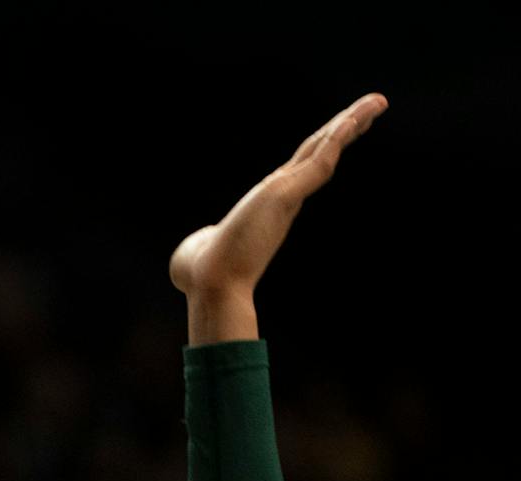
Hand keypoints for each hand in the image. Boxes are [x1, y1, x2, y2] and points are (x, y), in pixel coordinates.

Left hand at [170, 93, 385, 342]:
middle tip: (374, 107)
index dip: (323, 146)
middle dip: (347, 127)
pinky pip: (319, 159)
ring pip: (326, 150)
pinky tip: (352, 118)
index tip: (341, 131)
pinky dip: (337, 137)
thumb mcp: (202, 247)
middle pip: (320, 152)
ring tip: (377, 102)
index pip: (302, 167)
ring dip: (352, 123)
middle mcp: (284, 197)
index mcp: (270, 204)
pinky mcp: (286, 194)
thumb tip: (198, 245)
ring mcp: (287, 195)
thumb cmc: (202, 273)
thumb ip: (204, 239)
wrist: (210, 283)